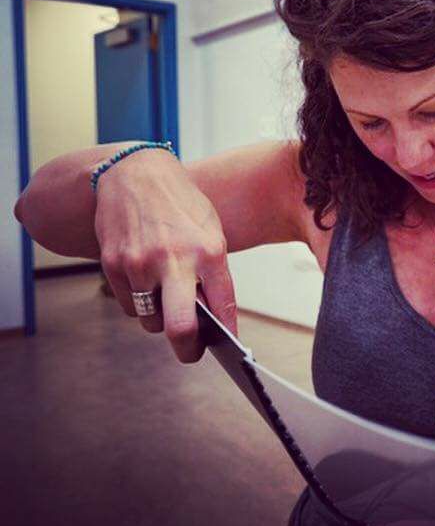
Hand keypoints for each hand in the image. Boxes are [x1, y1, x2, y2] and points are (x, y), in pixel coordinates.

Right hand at [94, 148, 236, 361]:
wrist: (134, 173)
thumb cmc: (181, 205)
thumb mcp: (210, 230)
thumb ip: (212, 271)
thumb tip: (212, 318)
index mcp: (209, 251)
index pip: (223, 306)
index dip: (228, 333)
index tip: (229, 346)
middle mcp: (174, 260)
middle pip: (180, 328)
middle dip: (188, 350)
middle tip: (192, 352)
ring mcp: (140, 264)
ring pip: (151, 321)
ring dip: (160, 319)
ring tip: (167, 297)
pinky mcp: (113, 265)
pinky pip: (128, 305)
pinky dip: (139, 302)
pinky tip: (146, 280)